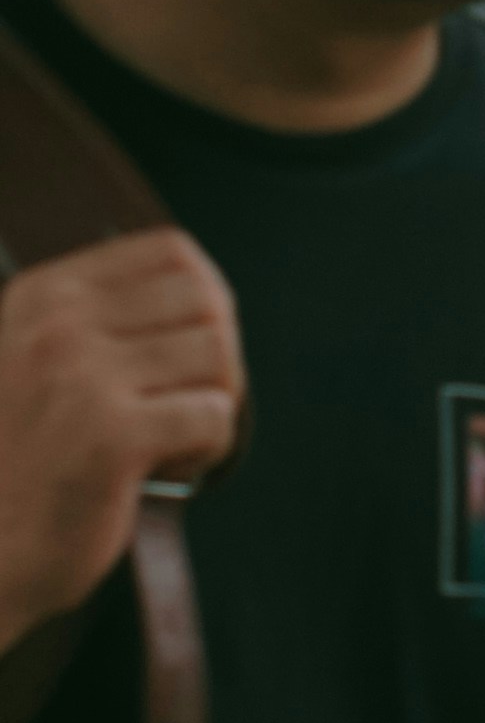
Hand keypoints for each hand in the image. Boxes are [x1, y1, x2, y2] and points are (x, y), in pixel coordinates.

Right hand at [0, 233, 244, 658]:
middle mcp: (57, 324)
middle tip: (187, 405)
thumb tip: (211, 290)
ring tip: (171, 442)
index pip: (170, 251)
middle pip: (206, 301)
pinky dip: (209, 449)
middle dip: (218, 357)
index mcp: (43, 294)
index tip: (191, 353)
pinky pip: (214, 416)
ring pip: (218, 358)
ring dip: (213, 406)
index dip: (207, 299)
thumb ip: (107, 319)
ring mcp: (81, 376)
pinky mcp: (111, 436)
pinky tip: (166, 472)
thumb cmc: (28, 461)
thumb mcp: (44, 362)